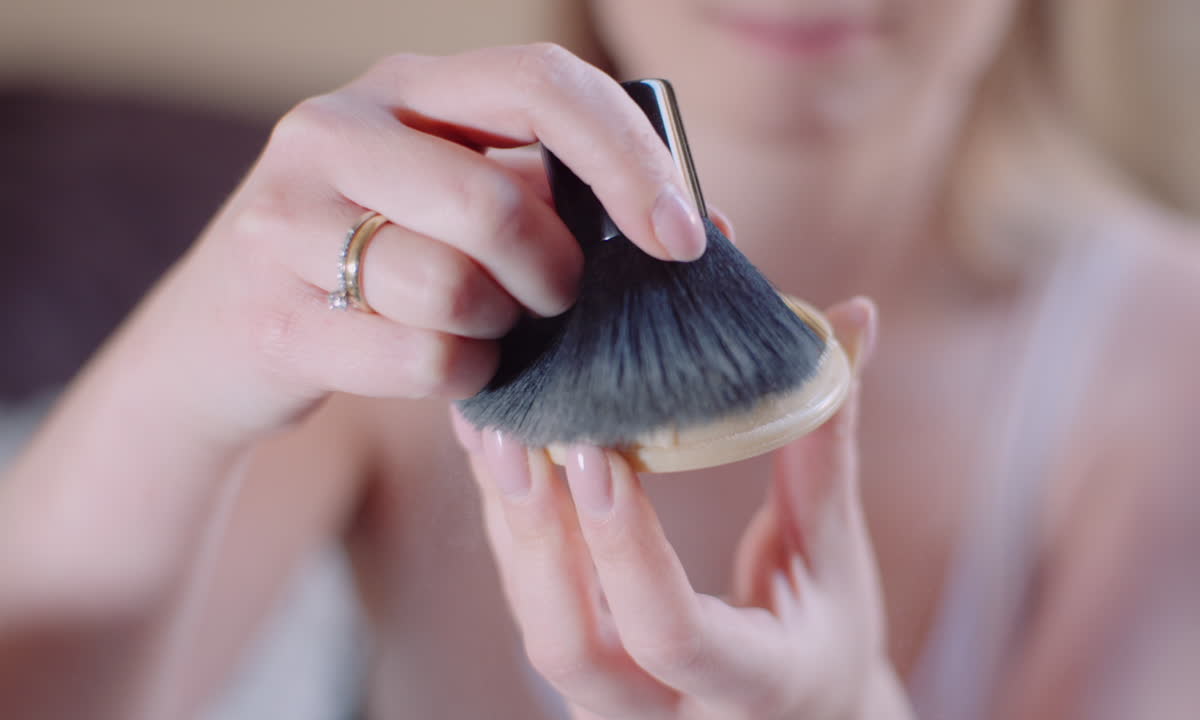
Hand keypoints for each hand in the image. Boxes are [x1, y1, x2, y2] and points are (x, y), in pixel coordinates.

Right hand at [134, 44, 706, 438]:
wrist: (224, 332)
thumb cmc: (383, 262)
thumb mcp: (461, 203)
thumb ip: (564, 200)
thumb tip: (706, 227)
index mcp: (408, 87)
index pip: (544, 83)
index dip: (630, 159)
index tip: (680, 240)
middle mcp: (338, 129)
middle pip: (499, 203)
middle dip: (556, 275)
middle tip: (553, 301)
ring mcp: (288, 218)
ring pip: (455, 289)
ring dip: (499, 331)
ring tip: (482, 329)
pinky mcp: (272, 315)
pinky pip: (420, 358)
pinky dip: (461, 380)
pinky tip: (445, 368)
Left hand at [454, 298, 912, 718]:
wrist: (795, 713)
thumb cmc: (827, 633)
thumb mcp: (837, 554)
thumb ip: (828, 444)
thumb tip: (855, 318)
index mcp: (751, 688)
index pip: (671, 634)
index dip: (627, 549)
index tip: (594, 454)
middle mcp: (665, 716)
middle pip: (569, 648)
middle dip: (536, 539)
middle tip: (512, 435)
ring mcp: (610, 705)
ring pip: (536, 621)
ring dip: (507, 521)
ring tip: (488, 419)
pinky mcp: (580, 671)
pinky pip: (530, 601)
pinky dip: (509, 525)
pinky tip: (495, 448)